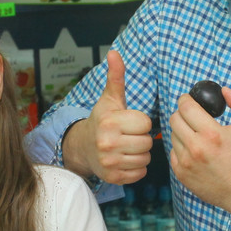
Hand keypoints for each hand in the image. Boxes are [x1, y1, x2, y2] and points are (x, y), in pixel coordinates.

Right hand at [63, 50, 153, 184]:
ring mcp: (109, 162)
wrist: (83, 146)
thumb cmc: (102, 120)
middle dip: (141, 138)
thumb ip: (116, 77)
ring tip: (127, 147)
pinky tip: (125, 159)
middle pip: (147, 142)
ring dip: (140, 153)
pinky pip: (140, 173)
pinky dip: (137, 168)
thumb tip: (115, 53)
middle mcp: (108, 143)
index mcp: (110, 122)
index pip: (145, 123)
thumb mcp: (110, 98)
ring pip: (145, 158)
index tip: (130, 122)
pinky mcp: (113, 178)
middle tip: (129, 136)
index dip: (141, 122)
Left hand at [169, 84, 230, 208]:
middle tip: (191, 115)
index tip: (189, 99)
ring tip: (195, 134)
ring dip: (181, 131)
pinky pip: (172, 152)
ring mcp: (186, 162)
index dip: (185, 99)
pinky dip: (180, 147)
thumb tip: (224, 91)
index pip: (185, 107)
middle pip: (174, 119)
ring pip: (172, 135)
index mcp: (212, 134)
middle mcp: (196, 148)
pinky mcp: (181, 174)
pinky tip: (194, 150)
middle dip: (182, 113)